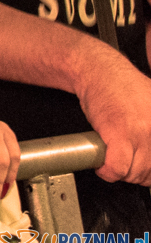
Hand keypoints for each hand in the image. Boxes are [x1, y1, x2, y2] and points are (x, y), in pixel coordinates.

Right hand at [76, 50, 150, 183]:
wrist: (97, 69)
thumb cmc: (121, 86)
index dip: (150, 169)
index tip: (143, 167)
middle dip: (136, 172)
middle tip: (125, 162)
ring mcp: (142, 131)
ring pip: (135, 173)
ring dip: (121, 172)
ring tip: (112, 159)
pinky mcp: (119, 133)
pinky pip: (117, 168)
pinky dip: (108, 171)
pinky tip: (103, 165)